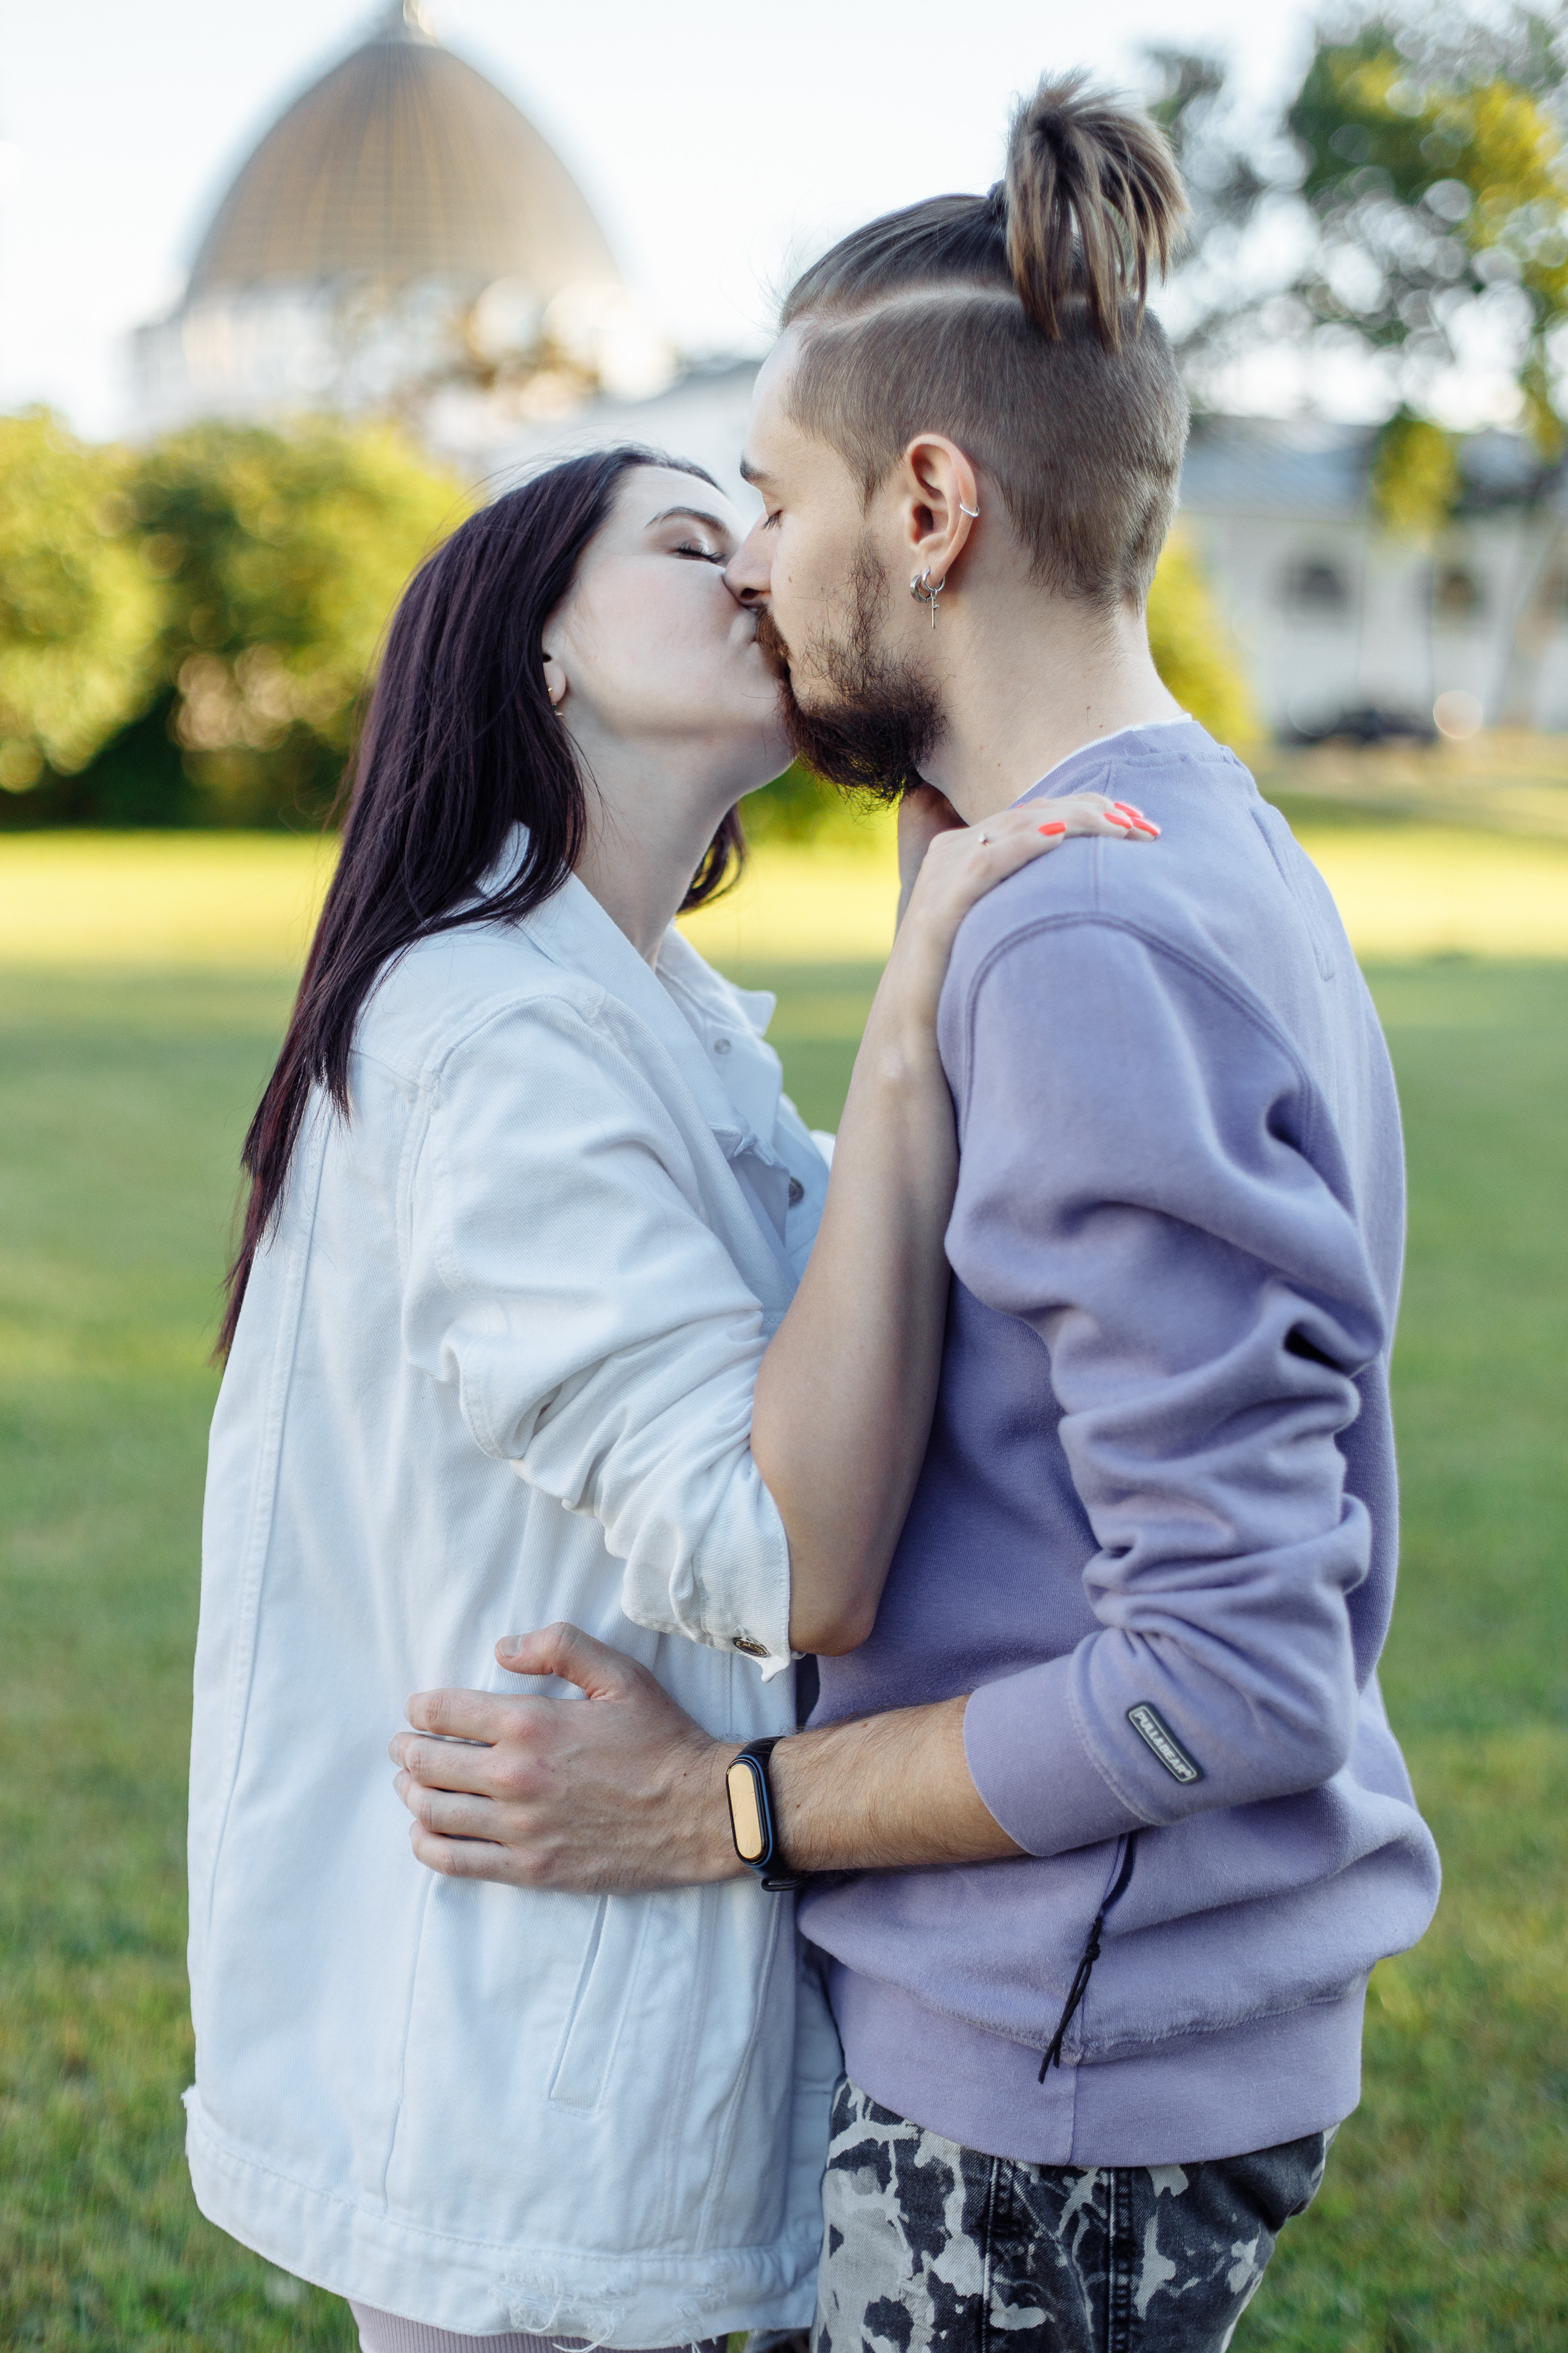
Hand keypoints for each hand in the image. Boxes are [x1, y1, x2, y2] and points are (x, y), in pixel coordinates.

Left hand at [390, 1623, 742, 1892]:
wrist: (701, 1812)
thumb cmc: (662, 1739)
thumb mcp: (620, 1674)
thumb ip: (559, 1646)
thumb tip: (501, 1649)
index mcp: (531, 1723)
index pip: (444, 1713)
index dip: (420, 1709)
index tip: (418, 1710)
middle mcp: (515, 1777)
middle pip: (427, 1764)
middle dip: (407, 1750)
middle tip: (404, 1746)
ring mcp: (519, 1829)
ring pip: (433, 1812)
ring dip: (411, 1794)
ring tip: (411, 1784)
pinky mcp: (530, 1869)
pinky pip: (454, 1862)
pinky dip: (427, 1845)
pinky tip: (425, 1832)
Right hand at [881, 789, 1153, 1050]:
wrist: (910, 1035)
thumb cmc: (961, 987)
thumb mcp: (1001, 930)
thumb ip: (1030, 901)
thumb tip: (1090, 892)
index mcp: (968, 851)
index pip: (1039, 813)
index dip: (1092, 811)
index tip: (1141, 825)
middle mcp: (952, 852)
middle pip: (1034, 812)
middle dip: (1096, 814)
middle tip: (1147, 828)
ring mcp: (942, 877)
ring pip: (1016, 827)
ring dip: (1075, 822)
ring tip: (1121, 829)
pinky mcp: (937, 910)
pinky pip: (986, 864)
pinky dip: (1025, 845)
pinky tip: (1061, 837)